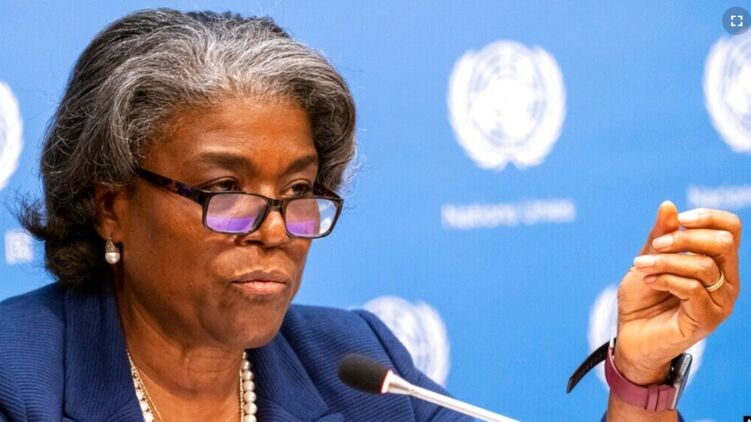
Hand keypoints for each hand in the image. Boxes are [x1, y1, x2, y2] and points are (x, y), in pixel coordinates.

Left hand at [614, 201, 740, 384]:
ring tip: (641, 265)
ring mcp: (720, 302)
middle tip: (655, 246)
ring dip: (666, 261)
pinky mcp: (706, 320)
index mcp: (718, 263)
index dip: (707, 217)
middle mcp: (727, 281)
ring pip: (704, 266)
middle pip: (723, 243)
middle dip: (684, 239)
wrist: (630, 336)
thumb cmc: (642, 299)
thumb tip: (669, 205)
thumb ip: (659, 236)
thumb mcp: (648, 259)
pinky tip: (649, 281)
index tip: (678, 220)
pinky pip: (692, 289)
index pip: (731, 228)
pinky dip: (666, 279)